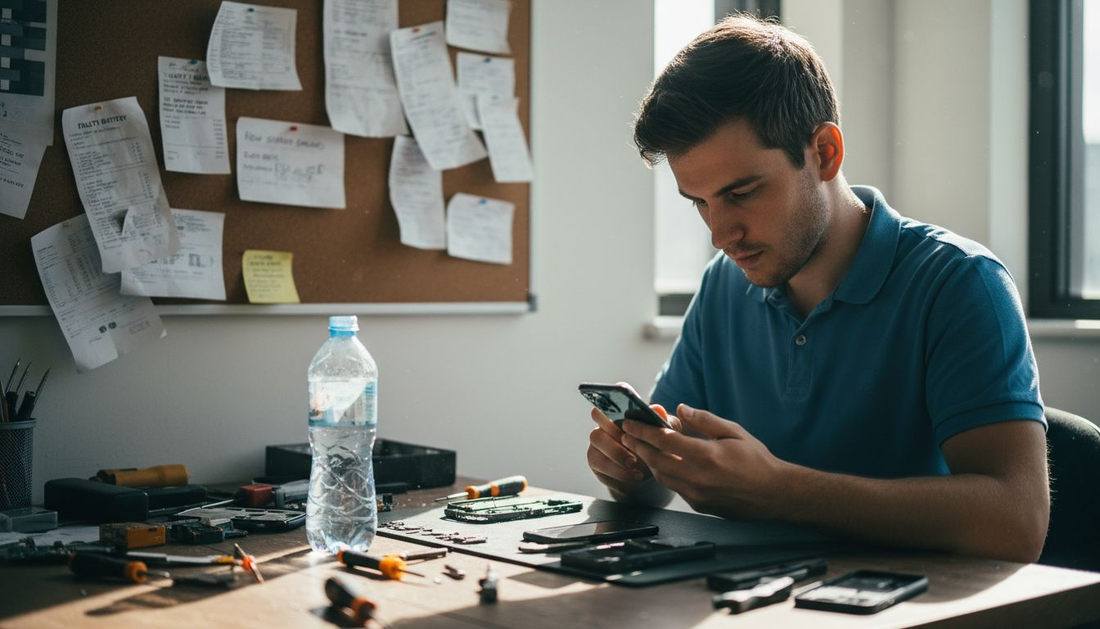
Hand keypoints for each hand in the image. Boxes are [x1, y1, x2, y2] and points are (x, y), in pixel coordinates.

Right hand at [586, 386, 680, 497]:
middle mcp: (607, 421)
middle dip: (612, 424)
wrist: (647, 475)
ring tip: (634, 463)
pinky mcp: (595, 460)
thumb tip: (658, 410)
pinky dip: (619, 471)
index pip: (614, 394)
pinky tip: (635, 476)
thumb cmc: (656, 448)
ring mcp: (599, 440)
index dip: (615, 392)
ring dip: (616, 452)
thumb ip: (665, 423)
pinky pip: (600, 463)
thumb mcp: (667, 436)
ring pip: (596, 437)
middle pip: (598, 413)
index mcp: (625, 410)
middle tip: (628, 438)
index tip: (622, 393)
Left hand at [619, 404, 785, 518]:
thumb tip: (680, 409)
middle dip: (638, 446)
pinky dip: (665, 474)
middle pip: (656, 460)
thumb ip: (704, 420)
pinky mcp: (699, 506)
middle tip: (627, 434)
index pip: (663, 440)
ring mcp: (697, 495)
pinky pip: (675, 487)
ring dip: (649, 460)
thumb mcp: (733, 432)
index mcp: (705, 456)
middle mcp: (697, 478)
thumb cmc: (756, 460)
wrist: (774, 493)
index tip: (630, 423)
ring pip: (661, 476)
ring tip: (641, 447)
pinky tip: (664, 463)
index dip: (643, 431)